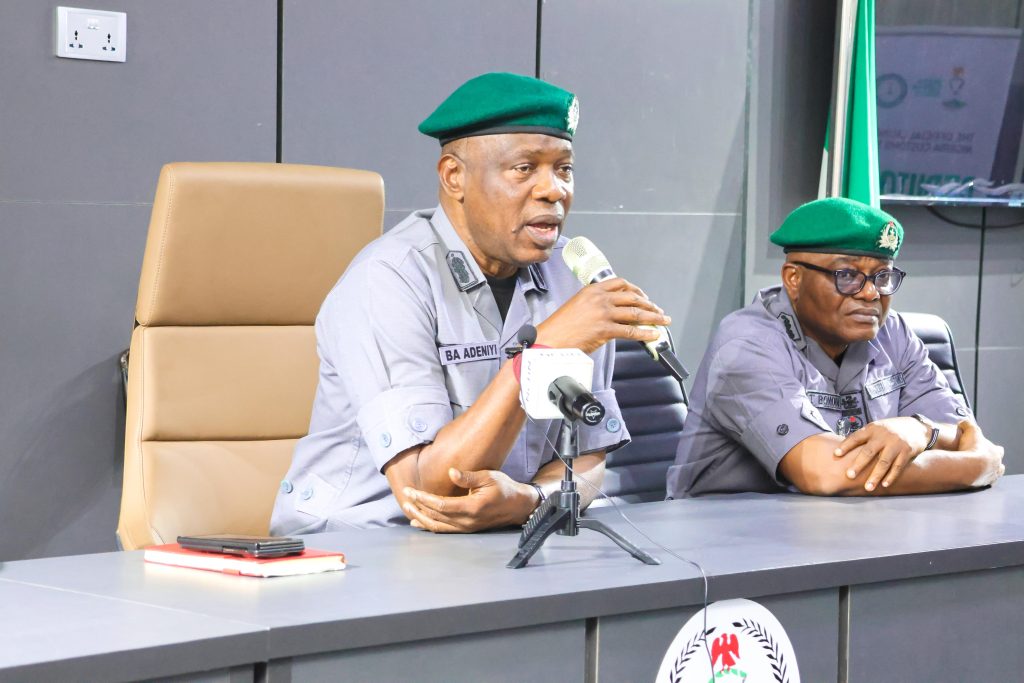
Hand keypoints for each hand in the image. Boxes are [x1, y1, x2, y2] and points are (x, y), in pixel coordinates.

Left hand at [400, 467, 537, 532]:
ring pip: (437, 526)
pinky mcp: (467, 529)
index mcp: (472, 507)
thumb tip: (451, 472)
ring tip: (407, 508)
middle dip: (418, 507)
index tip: (410, 490)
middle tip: (405, 496)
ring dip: (420, 517)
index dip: (423, 498)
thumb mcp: (489, 477)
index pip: (441, 505)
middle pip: (435, 517)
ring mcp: (467, 528)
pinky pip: (444, 530)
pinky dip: (429, 526)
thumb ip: (469, 477)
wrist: (518, 506)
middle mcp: (467, 521)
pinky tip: (418, 522)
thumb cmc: (504, 488)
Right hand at [535, 277, 670, 353]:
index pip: (620, 284)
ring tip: (663, 321)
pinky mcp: (604, 329)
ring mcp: (602, 313)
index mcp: (592, 290)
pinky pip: (630, 330)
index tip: (644, 297)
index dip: (636, 290)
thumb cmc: (560, 328)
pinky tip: (653, 335)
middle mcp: (599, 298)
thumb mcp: (577, 307)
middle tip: (658, 311)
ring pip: (635, 313)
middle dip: (649, 305)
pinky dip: (645, 333)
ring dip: (653, 317)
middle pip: (632, 297)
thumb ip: (595, 305)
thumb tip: (613, 313)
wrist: (549, 341)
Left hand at [833, 417, 931, 490]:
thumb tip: (842, 448)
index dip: (846, 445)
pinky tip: (884, 485)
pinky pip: (898, 466)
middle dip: (858, 464)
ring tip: (867, 487)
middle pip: (869, 452)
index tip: (836, 454)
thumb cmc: (890, 430)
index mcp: (872, 429)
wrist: (917, 427)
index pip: (856, 437)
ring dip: (875, 476)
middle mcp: (883, 436)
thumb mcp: (876, 428)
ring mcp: (896, 444)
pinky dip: (891, 476)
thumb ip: (864, 437)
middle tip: (849, 476)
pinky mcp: (907, 452)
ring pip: (883, 462)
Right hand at [956, 421, 1004, 486]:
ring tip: (979, 470)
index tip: (986, 447)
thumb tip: (963, 422)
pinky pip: (983, 483)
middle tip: (984, 460)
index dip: (993, 448)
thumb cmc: (971, 449)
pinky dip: (978, 480)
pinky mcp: (981, 485)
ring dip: (988, 473)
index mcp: (996, 453)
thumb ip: (968, 424)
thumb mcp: (970, 430)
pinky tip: (971, 478)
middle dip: (993, 462)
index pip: (999, 450)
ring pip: (994, 475)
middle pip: (1000, 465)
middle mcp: (996, 466)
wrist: (966, 468)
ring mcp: (990, 477)